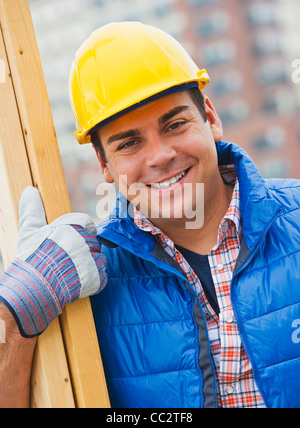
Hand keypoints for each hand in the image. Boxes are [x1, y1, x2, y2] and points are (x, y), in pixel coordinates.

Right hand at [0, 187, 106, 337]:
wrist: (34, 288)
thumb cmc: (31, 258)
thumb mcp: (29, 231)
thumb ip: (33, 210)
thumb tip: (29, 191)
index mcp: (74, 226)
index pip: (87, 223)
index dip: (80, 233)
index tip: (68, 243)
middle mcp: (86, 240)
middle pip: (93, 241)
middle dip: (82, 250)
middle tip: (65, 260)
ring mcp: (94, 259)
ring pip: (98, 258)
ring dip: (88, 264)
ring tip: (69, 271)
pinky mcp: (98, 277)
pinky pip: (101, 275)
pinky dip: (92, 279)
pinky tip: (76, 281)